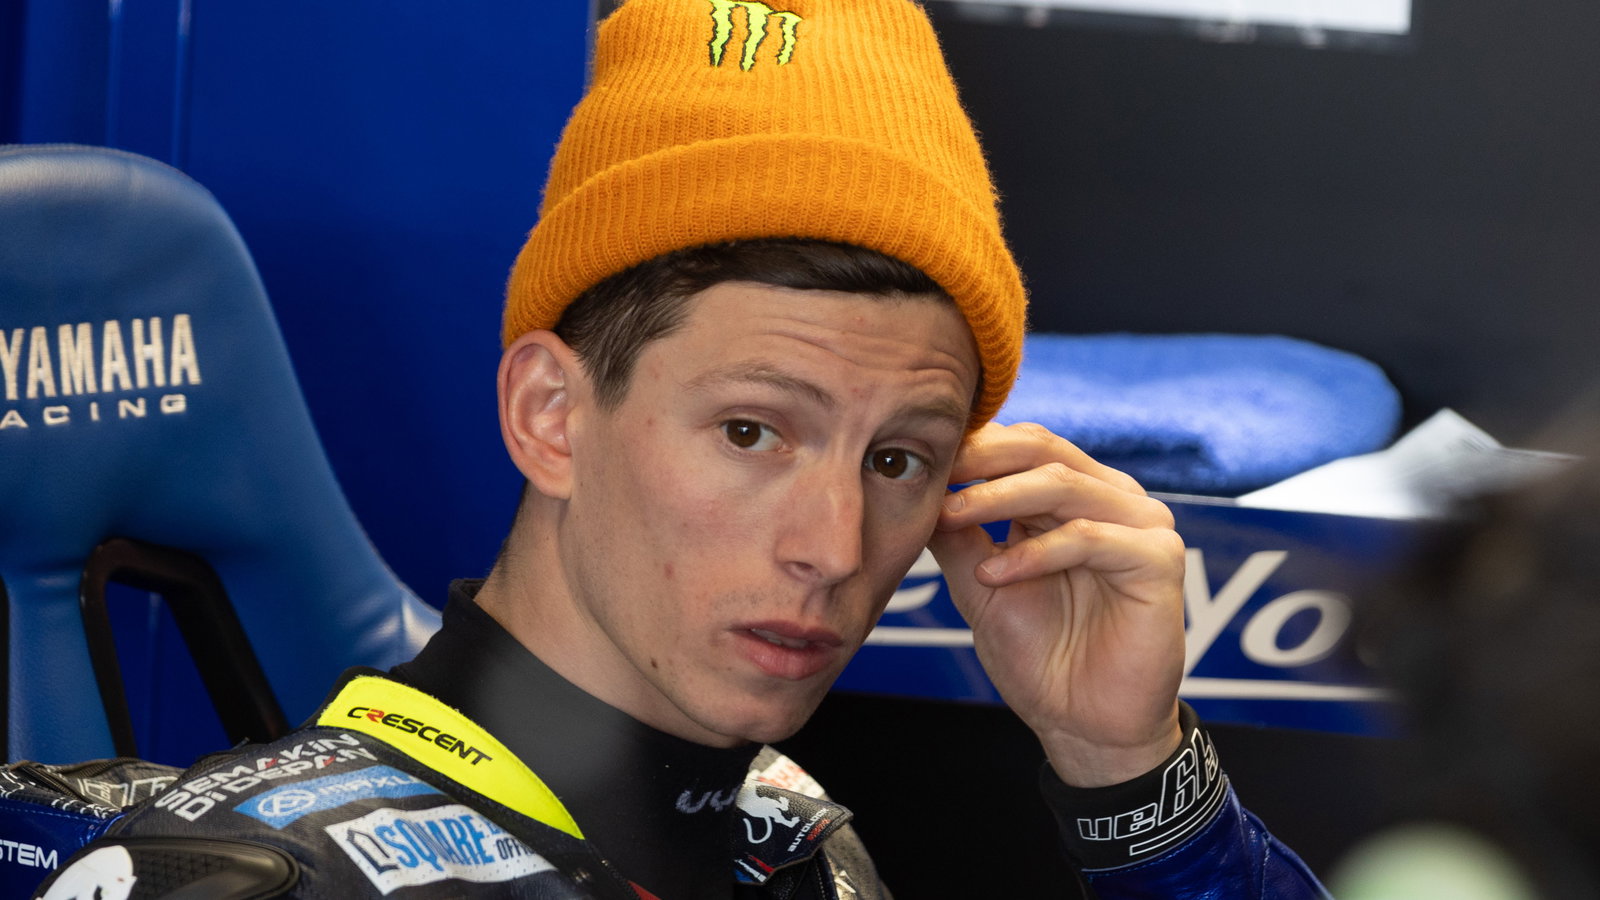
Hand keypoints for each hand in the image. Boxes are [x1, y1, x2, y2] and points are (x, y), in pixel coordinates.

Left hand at [929, 422, 1186, 786]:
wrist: (1082, 724)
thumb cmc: (1039, 654)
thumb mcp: (979, 584)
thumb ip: (957, 534)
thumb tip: (918, 485)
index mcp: (1073, 495)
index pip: (1023, 445)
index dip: (971, 447)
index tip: (918, 461)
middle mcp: (1110, 499)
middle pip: (1043, 451)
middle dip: (980, 460)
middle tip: (932, 475)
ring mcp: (1141, 524)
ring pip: (1063, 485)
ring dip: (998, 498)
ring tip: (947, 517)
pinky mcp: (1159, 559)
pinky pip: (1089, 538)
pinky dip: (1034, 553)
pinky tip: (994, 573)